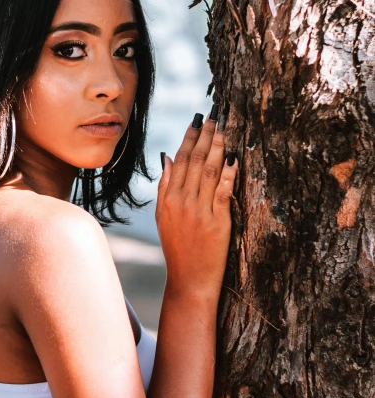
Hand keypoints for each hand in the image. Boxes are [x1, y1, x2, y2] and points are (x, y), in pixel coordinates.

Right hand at [155, 114, 237, 298]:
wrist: (189, 281)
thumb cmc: (179, 249)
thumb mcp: (164, 217)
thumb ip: (165, 187)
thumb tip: (167, 157)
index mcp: (169, 198)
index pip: (180, 160)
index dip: (189, 137)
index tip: (197, 120)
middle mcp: (182, 202)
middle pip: (194, 161)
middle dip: (206, 135)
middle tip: (215, 115)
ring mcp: (199, 212)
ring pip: (208, 171)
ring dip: (217, 147)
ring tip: (224, 128)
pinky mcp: (217, 223)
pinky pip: (222, 193)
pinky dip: (227, 174)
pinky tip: (232, 159)